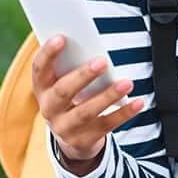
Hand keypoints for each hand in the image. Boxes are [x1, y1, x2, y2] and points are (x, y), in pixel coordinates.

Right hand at [31, 35, 144, 173]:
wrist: (72, 138)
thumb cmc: (71, 99)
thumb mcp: (65, 84)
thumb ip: (72, 67)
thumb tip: (92, 48)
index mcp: (42, 89)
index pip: (39, 69)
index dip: (47, 53)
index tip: (61, 38)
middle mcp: (49, 109)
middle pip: (63, 92)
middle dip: (83, 76)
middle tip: (102, 61)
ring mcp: (65, 128)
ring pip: (86, 111)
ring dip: (108, 96)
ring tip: (127, 83)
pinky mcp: (84, 140)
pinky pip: (106, 125)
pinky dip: (124, 113)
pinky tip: (138, 102)